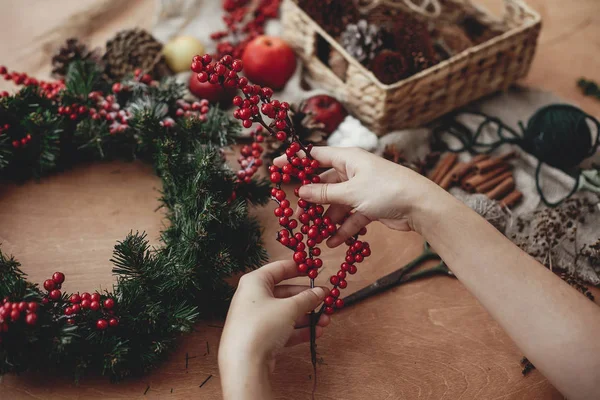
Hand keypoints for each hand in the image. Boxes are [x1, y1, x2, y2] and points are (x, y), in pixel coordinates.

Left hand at [218, 260, 329, 380]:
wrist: (244, 363)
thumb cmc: (261, 326)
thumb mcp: (289, 308)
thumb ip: (307, 298)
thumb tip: (321, 292)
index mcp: (255, 282)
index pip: (279, 268)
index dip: (298, 268)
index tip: (315, 270)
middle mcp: (253, 298)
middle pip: (285, 293)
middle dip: (307, 298)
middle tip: (325, 300)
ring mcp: (256, 318)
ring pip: (286, 313)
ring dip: (307, 316)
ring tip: (325, 320)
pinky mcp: (260, 337)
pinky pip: (283, 328)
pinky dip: (299, 330)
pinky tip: (315, 332)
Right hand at [275, 146, 444, 246]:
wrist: (420, 206)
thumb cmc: (386, 190)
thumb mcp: (351, 192)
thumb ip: (325, 193)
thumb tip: (301, 190)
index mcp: (348, 159)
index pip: (316, 156)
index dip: (296, 161)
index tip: (277, 166)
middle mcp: (353, 172)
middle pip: (325, 183)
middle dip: (312, 199)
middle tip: (297, 213)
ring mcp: (362, 189)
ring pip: (337, 203)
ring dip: (328, 219)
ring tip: (315, 234)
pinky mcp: (370, 206)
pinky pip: (351, 216)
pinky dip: (343, 228)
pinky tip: (333, 242)